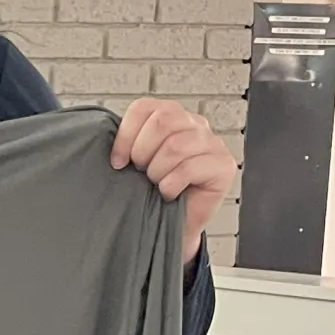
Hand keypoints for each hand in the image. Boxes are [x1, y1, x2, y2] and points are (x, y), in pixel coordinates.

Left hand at [111, 97, 237, 258]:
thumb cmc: (153, 195)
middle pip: (162, 121)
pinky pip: (189, 168)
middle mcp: (195, 124)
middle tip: (142, 174)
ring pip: (176, 145)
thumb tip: (110, 140)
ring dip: (157, 172)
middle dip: (142, 152)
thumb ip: (129, 143)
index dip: (125, 136)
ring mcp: (212, 143)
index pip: (144, 108)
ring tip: (157, 185)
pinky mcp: (224, 165)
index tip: (118, 162)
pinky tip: (170, 193)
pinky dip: (171, 185)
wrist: (172, 227)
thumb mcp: (135, 164)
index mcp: (173, 117)